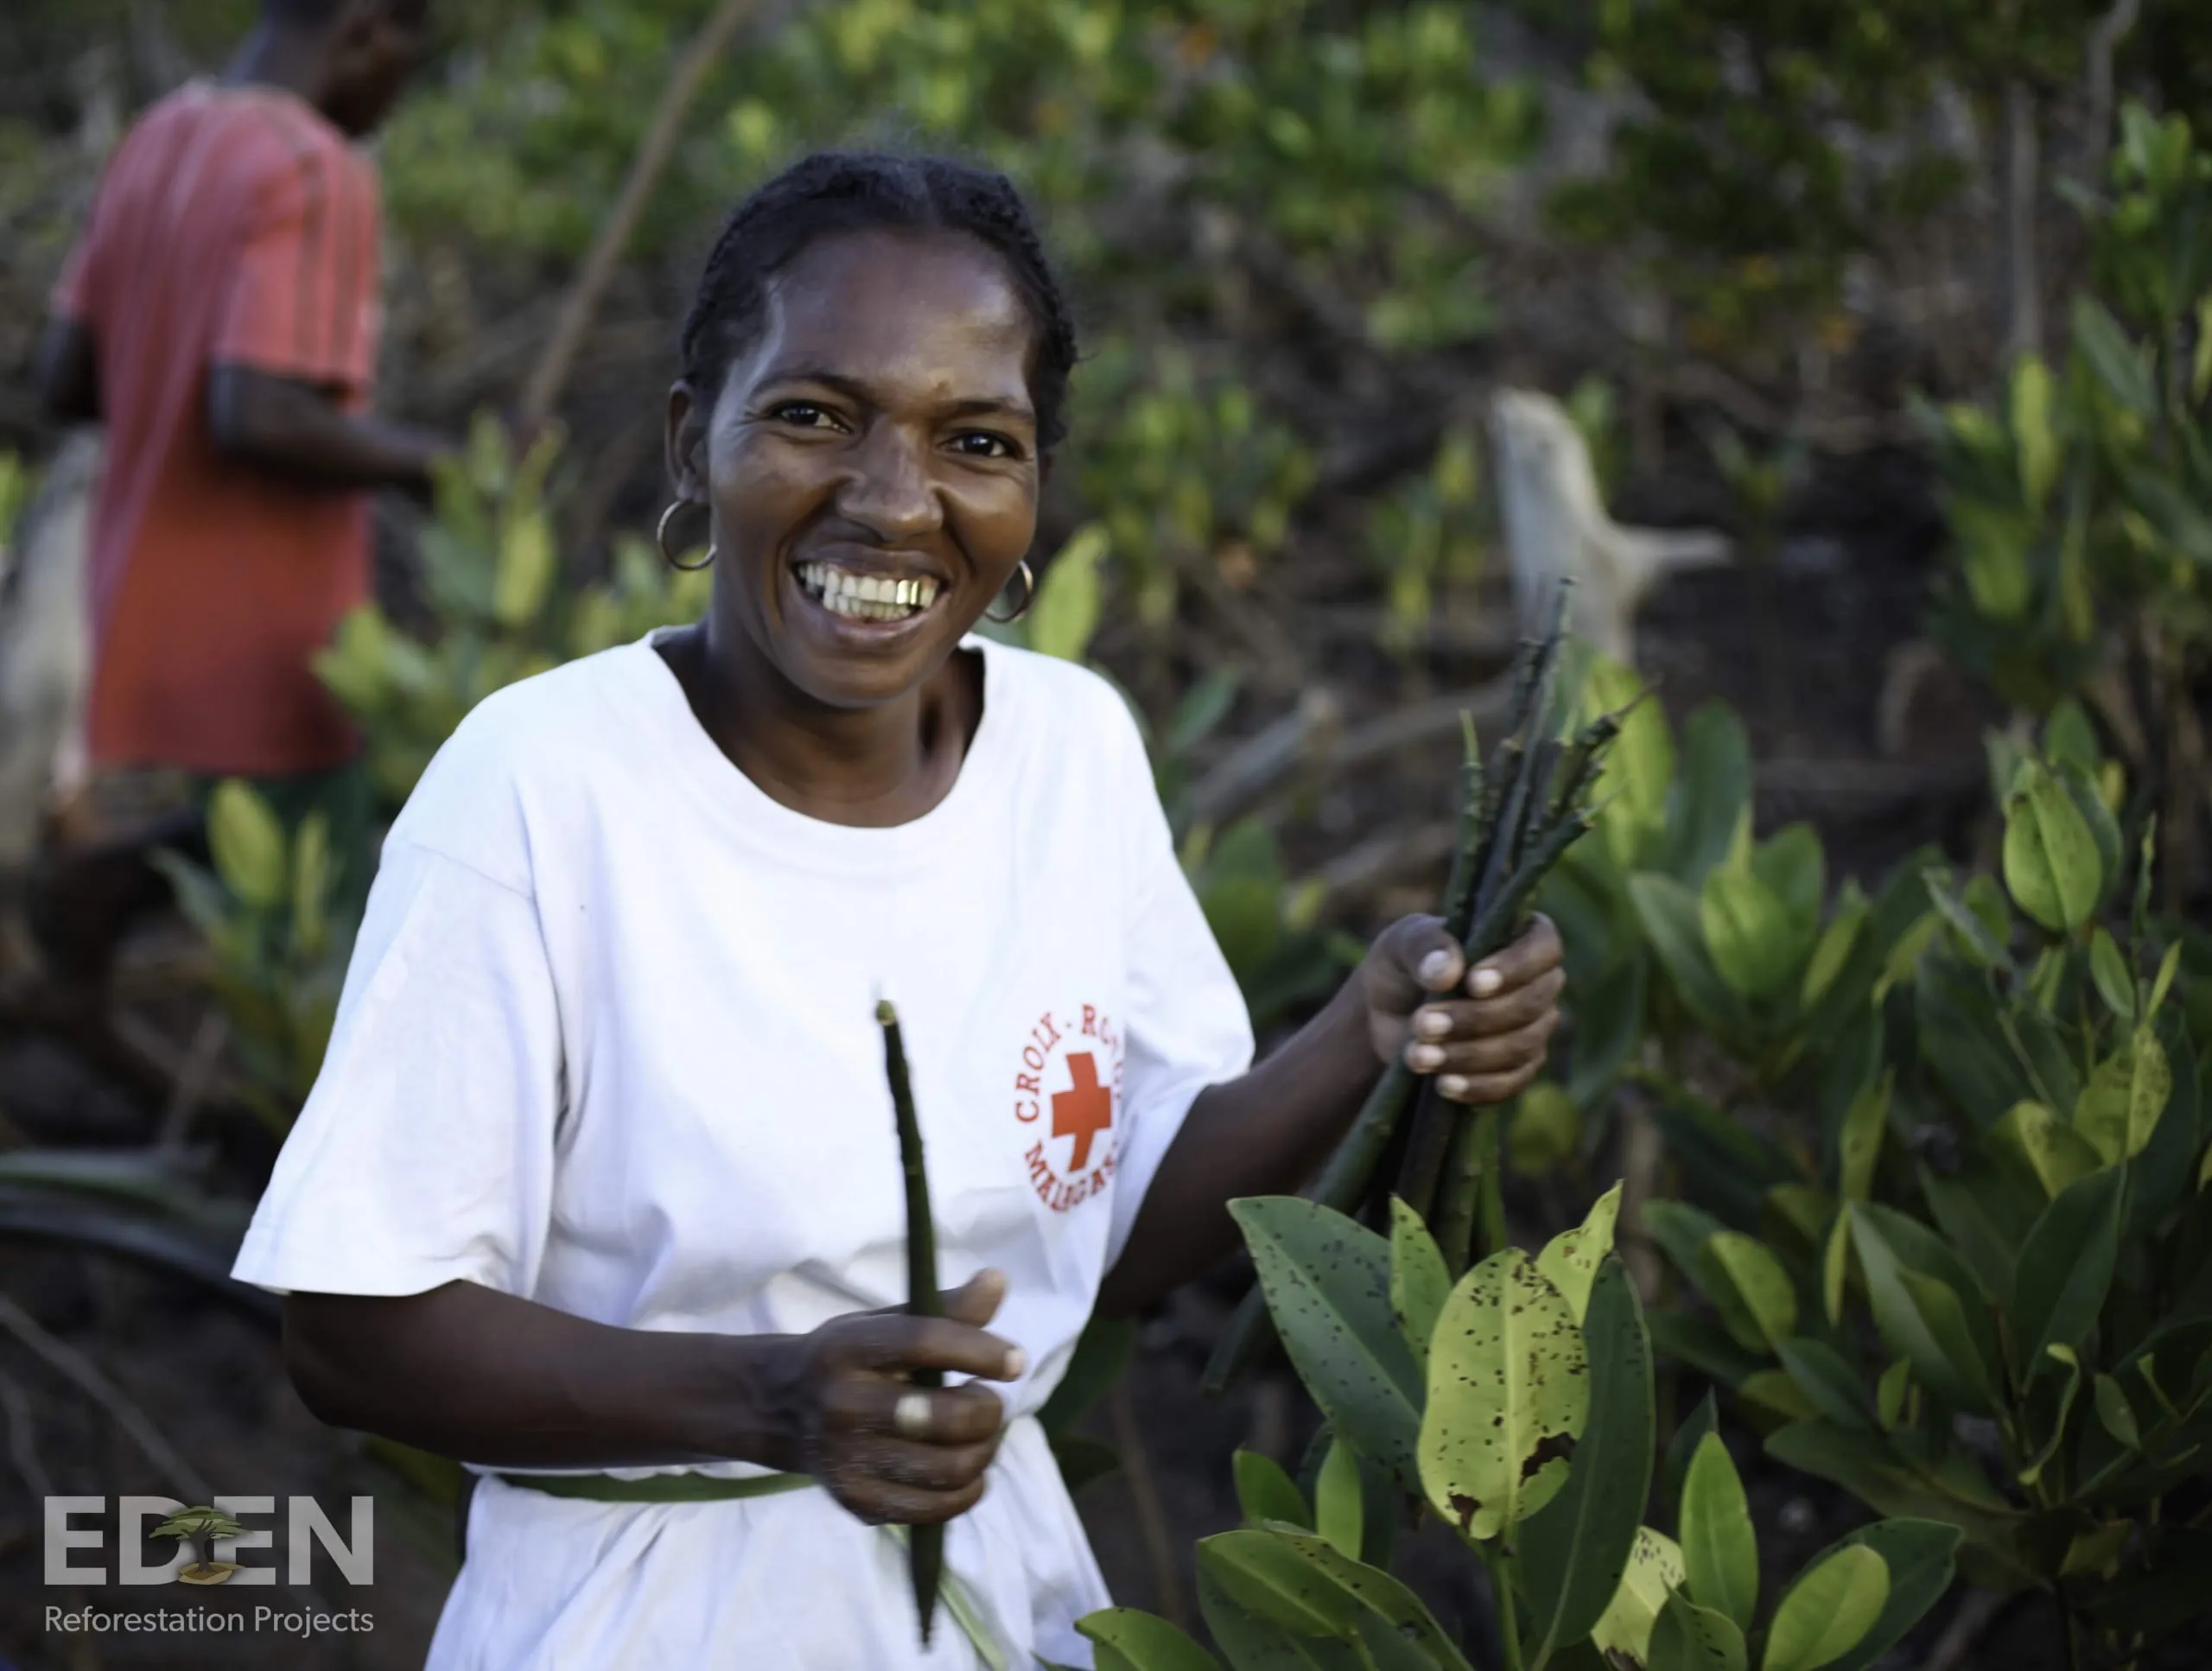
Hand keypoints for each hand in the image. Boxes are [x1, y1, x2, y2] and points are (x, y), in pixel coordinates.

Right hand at [775, 1268, 1023, 1525]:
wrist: (782, 1409)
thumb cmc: (851, 1358)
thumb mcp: (885, 1322)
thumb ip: (945, 1308)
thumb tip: (998, 1280)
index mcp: (847, 1348)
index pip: (925, 1344)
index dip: (981, 1352)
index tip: (1015, 1362)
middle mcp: (842, 1405)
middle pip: (943, 1417)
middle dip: (987, 1409)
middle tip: (989, 1399)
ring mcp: (846, 1461)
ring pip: (948, 1468)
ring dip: (985, 1449)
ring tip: (981, 1432)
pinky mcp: (857, 1502)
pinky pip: (937, 1507)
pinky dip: (969, 1488)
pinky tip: (968, 1468)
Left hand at [1357, 914, 1564, 1102]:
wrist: (1388, 1013)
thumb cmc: (1405, 964)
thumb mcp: (1401, 944)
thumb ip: (1424, 946)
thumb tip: (1447, 972)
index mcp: (1521, 937)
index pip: (1543, 948)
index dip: (1515, 967)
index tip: (1473, 983)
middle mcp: (1539, 983)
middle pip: (1530, 1005)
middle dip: (1474, 1019)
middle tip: (1422, 1023)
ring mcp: (1534, 1029)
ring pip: (1519, 1047)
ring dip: (1467, 1054)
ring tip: (1417, 1055)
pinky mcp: (1518, 1068)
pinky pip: (1511, 1083)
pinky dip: (1477, 1086)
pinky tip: (1442, 1084)